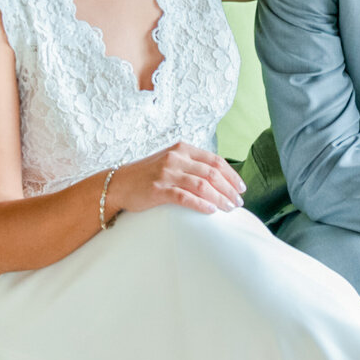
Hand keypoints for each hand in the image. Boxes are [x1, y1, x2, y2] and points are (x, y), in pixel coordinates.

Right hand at [108, 143, 245, 218]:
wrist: (118, 183)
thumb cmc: (147, 175)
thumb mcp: (171, 162)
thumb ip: (191, 165)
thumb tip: (219, 179)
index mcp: (182, 149)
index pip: (215, 160)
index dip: (232, 175)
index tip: (241, 188)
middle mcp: (176, 158)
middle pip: (212, 173)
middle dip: (229, 189)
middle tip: (238, 202)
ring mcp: (167, 173)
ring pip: (202, 185)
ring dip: (219, 198)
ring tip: (229, 208)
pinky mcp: (158, 189)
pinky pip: (185, 197)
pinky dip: (201, 204)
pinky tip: (211, 211)